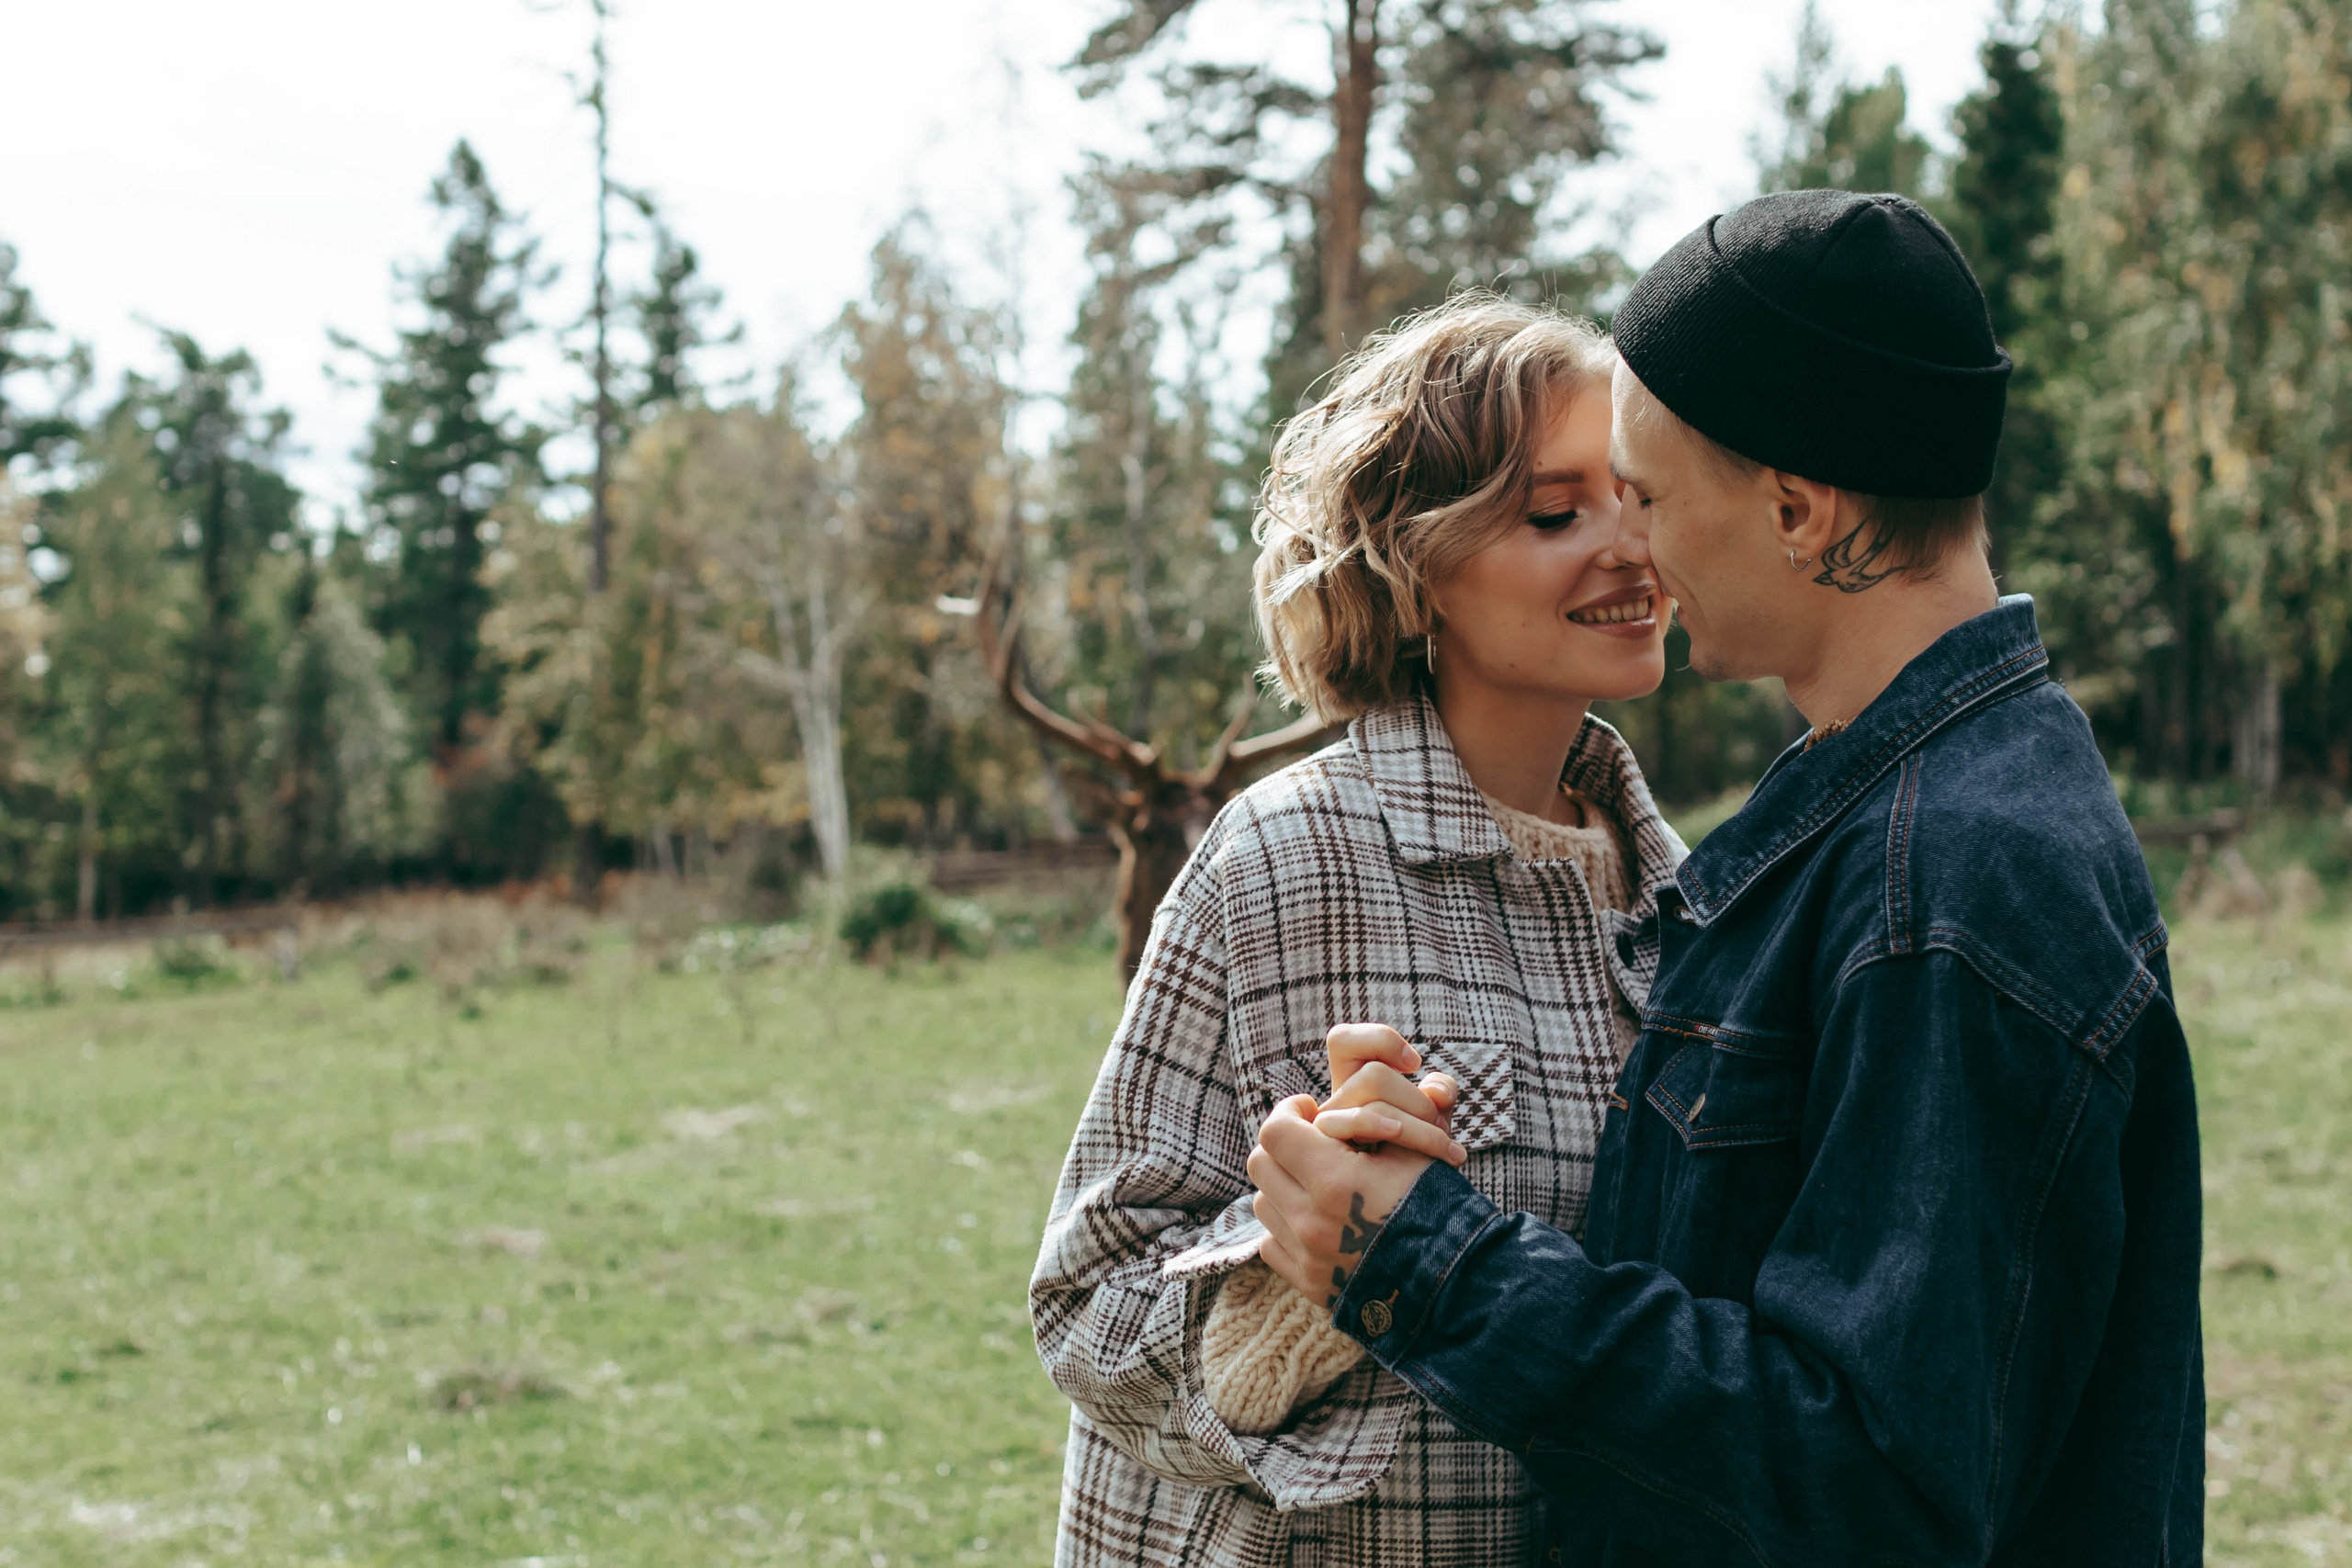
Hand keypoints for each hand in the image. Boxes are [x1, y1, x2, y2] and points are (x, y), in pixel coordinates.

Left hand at [1249, 1094, 1432, 1309]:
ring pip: (1263, 1202)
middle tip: (1310, 1141)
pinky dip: (1287, 1225)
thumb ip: (1362, 1124)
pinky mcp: (1309, 1284)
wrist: (1456, 1280)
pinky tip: (1317, 1218)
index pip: (1276, 1132)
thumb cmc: (1437, 1205)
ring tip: (1315, 1180)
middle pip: (1260, 1163)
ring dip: (1282, 1184)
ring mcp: (1307, 1257)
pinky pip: (1272, 1243)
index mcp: (1335, 1181)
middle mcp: (1312, 1222)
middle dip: (1282, 1145)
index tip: (1308, 1108)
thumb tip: (1321, 1112)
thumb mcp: (1410, 1152)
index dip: (1288, 1112)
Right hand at [1321, 1023, 1462, 1164]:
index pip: (1342, 1041)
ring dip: (1420, 1126)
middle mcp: (1334, 1105)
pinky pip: (1362, 1125)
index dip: (1379, 1040)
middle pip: (1373, 1075)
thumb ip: (1440, 1095)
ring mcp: (1326, 1131)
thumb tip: (1437, 1094)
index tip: (1414, 1064)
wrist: (1415, 1207)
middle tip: (1440, 1126)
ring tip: (1445, 1149)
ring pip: (1373, 1105)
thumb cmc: (1421, 1158)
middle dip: (1417, 1100)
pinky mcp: (1330, 1156)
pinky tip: (1431, 1159)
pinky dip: (1408, 1134)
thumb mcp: (1435, 1119)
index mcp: (1351, 1086)